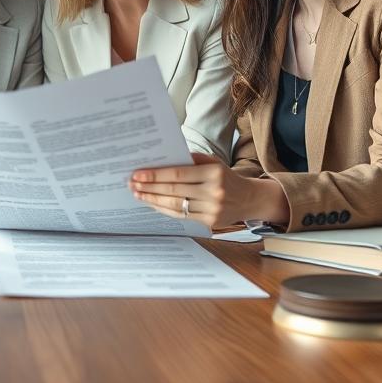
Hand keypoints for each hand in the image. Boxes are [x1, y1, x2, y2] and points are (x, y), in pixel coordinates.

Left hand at [129, 153, 288, 228]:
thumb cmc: (225, 177)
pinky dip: (164, 209)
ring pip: (175, 205)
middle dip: (149, 187)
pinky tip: (153, 204)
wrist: (249, 199)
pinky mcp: (209, 222)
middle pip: (174, 190)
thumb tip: (161, 160)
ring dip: (153, 200)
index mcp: (214, 173)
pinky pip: (181, 215)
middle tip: (132, 184)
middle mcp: (214, 192)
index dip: (156, 175)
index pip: (178, 173)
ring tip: (138, 194)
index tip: (138, 174)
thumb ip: (190, 160)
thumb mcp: (212, 162)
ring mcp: (212, 209)